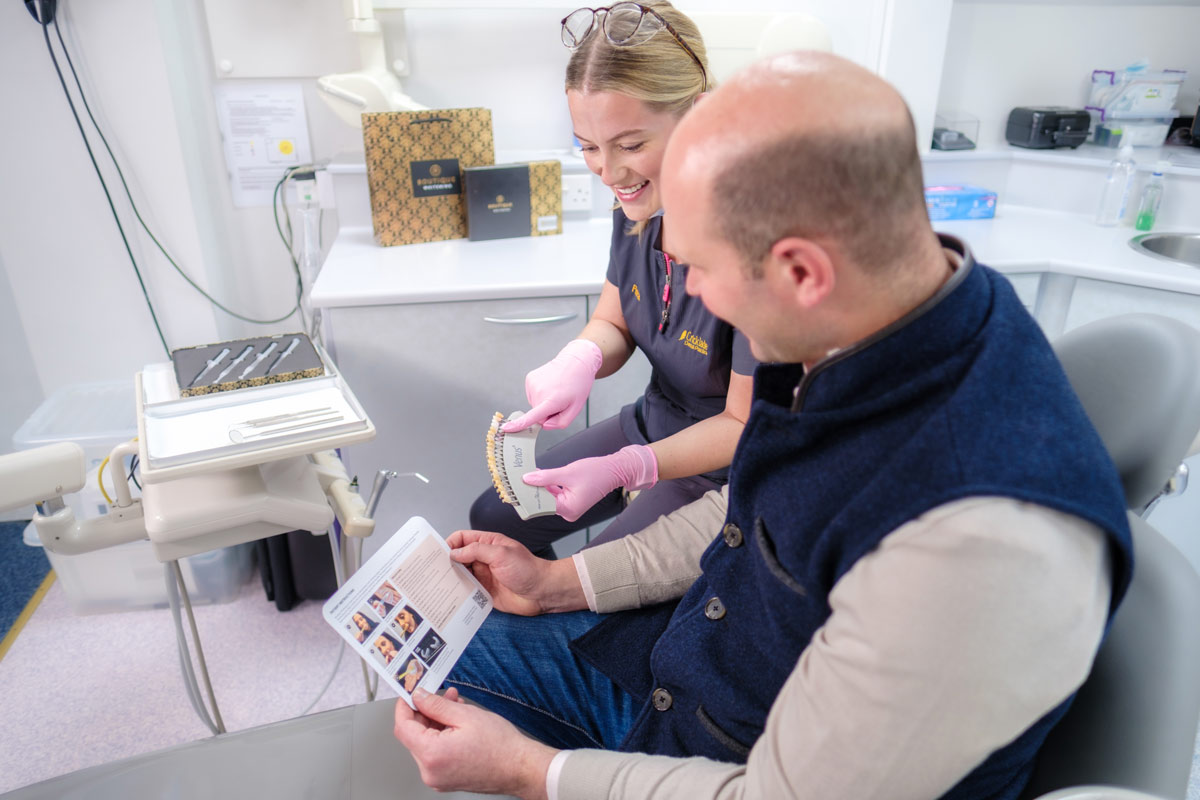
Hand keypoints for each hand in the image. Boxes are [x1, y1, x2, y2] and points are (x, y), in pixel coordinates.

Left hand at [395, 687, 555, 799]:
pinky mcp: (446, 779)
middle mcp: (430, 771)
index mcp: (432, 755)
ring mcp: (437, 778)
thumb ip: (436, 705)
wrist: (519, 768)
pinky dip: (441, 736)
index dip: (404, 707)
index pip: (403, 727)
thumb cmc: (500, 746)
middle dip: (425, 712)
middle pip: (413, 736)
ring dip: (436, 722)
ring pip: (425, 743)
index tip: (409, 694)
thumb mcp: (465, 715)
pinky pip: (435, 753)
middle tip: (438, 695)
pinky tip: (456, 723)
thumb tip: (419, 697)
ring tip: (454, 706)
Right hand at [447, 529, 585, 614]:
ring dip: (450, 578)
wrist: (542, 592)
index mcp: (487, 544)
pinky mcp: (484, 592)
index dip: (449, 544)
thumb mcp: (501, 554)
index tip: (438, 554)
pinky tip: (449, 597)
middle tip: (432, 571)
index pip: (462, 539)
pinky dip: (458, 593)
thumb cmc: (527, 569)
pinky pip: (466, 591)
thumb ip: (476, 550)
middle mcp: (482, 559)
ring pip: (460, 574)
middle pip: (457, 557)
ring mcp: (482, 575)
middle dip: (445, 562)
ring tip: (436, 585)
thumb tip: (454, 552)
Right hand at [504, 339, 602, 431]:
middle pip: (537, 414)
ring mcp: (532, 383)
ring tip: (556, 391)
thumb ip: (561, 422)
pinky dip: (540, 394)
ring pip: (535, 404)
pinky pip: (533, 395)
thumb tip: (544, 425)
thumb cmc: (577, 384)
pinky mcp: (529, 378)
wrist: (575, 362)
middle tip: (560, 400)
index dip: (518, 424)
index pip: (532, 416)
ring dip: (544, 402)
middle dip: (548, 411)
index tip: (506, 428)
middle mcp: (539, 391)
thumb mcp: (576, 408)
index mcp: (551, 400)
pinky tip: (550, 386)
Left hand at [523, 444, 657, 522]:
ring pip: (548, 497)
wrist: (615, 470)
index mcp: (568, 509)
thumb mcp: (567, 472)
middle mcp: (568, 512)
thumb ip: (545, 477)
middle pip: (543, 502)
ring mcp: (570, 507)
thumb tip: (526, 479)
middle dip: (531, 489)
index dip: (526, 495)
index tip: (513, 487)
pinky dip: (548, 486)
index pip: (540, 504)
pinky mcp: (572, 501)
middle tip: (517, 478)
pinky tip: (539, 476)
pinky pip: (555, 494)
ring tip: (525, 475)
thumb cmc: (596, 472)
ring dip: (539, 486)